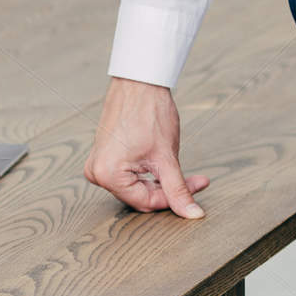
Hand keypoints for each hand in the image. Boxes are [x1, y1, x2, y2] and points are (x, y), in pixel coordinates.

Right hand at [84, 77, 209, 218]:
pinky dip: (147, 170)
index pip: (147, 202)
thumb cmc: (149, 111)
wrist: (140, 80)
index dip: (175, 197)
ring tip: (178, 164)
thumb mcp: (167, 157)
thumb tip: (193, 215)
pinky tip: (162, 160)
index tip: (199, 185)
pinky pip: (128, 173)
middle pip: (140, 194)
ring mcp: (98, 163)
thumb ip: (178, 189)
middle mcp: (96, 173)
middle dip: (169, 187)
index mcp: (107, 175)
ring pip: (136, 184)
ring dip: (159, 179)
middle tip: (196, 178)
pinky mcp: (104, 154)